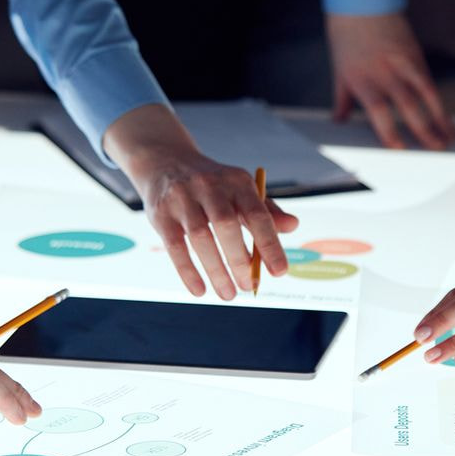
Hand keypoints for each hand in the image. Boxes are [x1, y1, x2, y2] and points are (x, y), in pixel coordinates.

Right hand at [104, 104, 298, 299]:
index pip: (257, 213)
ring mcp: (182, 198)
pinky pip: (175, 246)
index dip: (269, 243)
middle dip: (239, 260)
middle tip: (249, 286)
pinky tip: (199, 290)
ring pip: (200, 237)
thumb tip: (293, 226)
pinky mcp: (161, 214)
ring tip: (228, 293)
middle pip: (226, 225)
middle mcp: (209, 186)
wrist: (166, 162)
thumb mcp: (241, 189)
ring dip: (216, 270)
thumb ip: (267, 210)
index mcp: (236, 181)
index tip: (280, 271)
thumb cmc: (212, 185)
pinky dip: (188, 271)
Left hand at [327, 12, 454, 149]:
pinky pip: (429, 82)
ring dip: (440, 119)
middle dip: (423, 130)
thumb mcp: (339, 69)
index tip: (399, 150)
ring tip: (450, 140)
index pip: (377, 110)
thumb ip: (342, 99)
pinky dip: (439, 102)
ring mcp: (402, 63)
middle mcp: (384, 72)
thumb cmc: (347, 37)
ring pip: (426, 94)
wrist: (362, 1)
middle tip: (436, 150)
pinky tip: (446, 119)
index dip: (389, 131)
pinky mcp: (415, 55)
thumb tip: (338, 121)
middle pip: (407, 105)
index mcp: (361, 79)